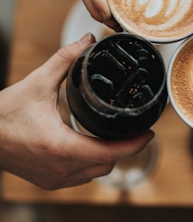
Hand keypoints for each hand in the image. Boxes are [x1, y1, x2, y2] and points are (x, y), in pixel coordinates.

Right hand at [0, 33, 153, 189]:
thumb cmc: (3, 113)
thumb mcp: (37, 82)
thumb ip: (65, 59)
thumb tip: (87, 41)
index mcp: (60, 146)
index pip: (109, 153)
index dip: (134, 145)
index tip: (149, 133)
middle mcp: (59, 168)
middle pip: (107, 164)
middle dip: (125, 149)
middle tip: (135, 130)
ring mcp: (54, 178)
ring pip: (95, 173)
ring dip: (109, 157)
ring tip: (118, 137)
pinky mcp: (48, 180)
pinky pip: (81, 177)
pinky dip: (93, 164)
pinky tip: (93, 148)